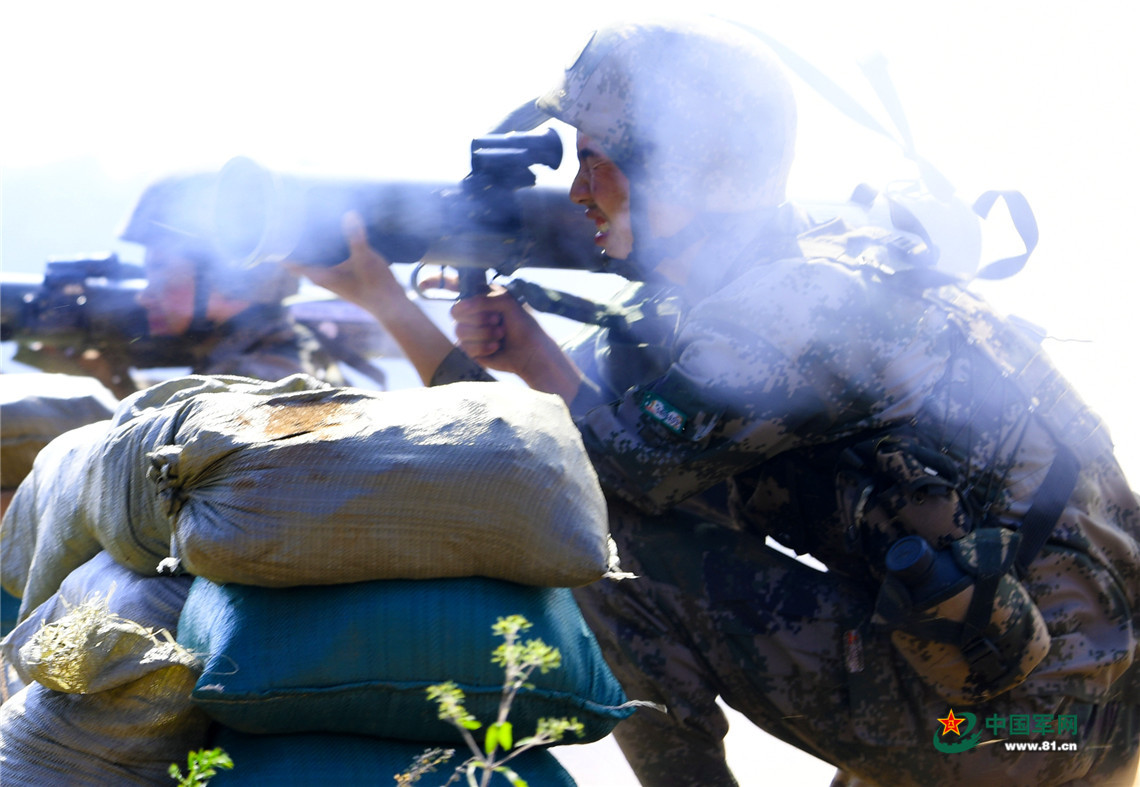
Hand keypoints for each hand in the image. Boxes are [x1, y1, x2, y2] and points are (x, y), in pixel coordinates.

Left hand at [283, 212, 403, 310]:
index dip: (281, 249)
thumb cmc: (375, 287)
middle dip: (297, 242)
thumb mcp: (365, 259)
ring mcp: (334, 277)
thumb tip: (349, 213)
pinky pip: (329, 259)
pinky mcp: (345, 275)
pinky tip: (334, 235)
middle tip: (292, 219)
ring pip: (316, 259)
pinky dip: (328, 248)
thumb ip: (356, 237)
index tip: (274, 231)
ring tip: (310, 222)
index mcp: (321, 276)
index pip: (291, 263)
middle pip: (302, 259)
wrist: (391, 306)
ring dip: (313, 245)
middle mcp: (323, 277)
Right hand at [451, 290, 583, 400]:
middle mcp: (473, 316)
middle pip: (455, 313)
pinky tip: (496, 347)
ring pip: (460, 330)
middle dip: (478, 318)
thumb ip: (484, 299)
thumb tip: (465, 304)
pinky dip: (483, 347)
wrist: (531, 351)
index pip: (460, 297)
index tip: (473, 306)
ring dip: (483, 333)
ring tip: (501, 334)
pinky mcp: (471, 350)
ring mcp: (471, 334)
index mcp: (481, 300)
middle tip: (497, 319)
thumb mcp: (507, 302)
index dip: (462, 302)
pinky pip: (465, 347)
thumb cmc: (523, 324)